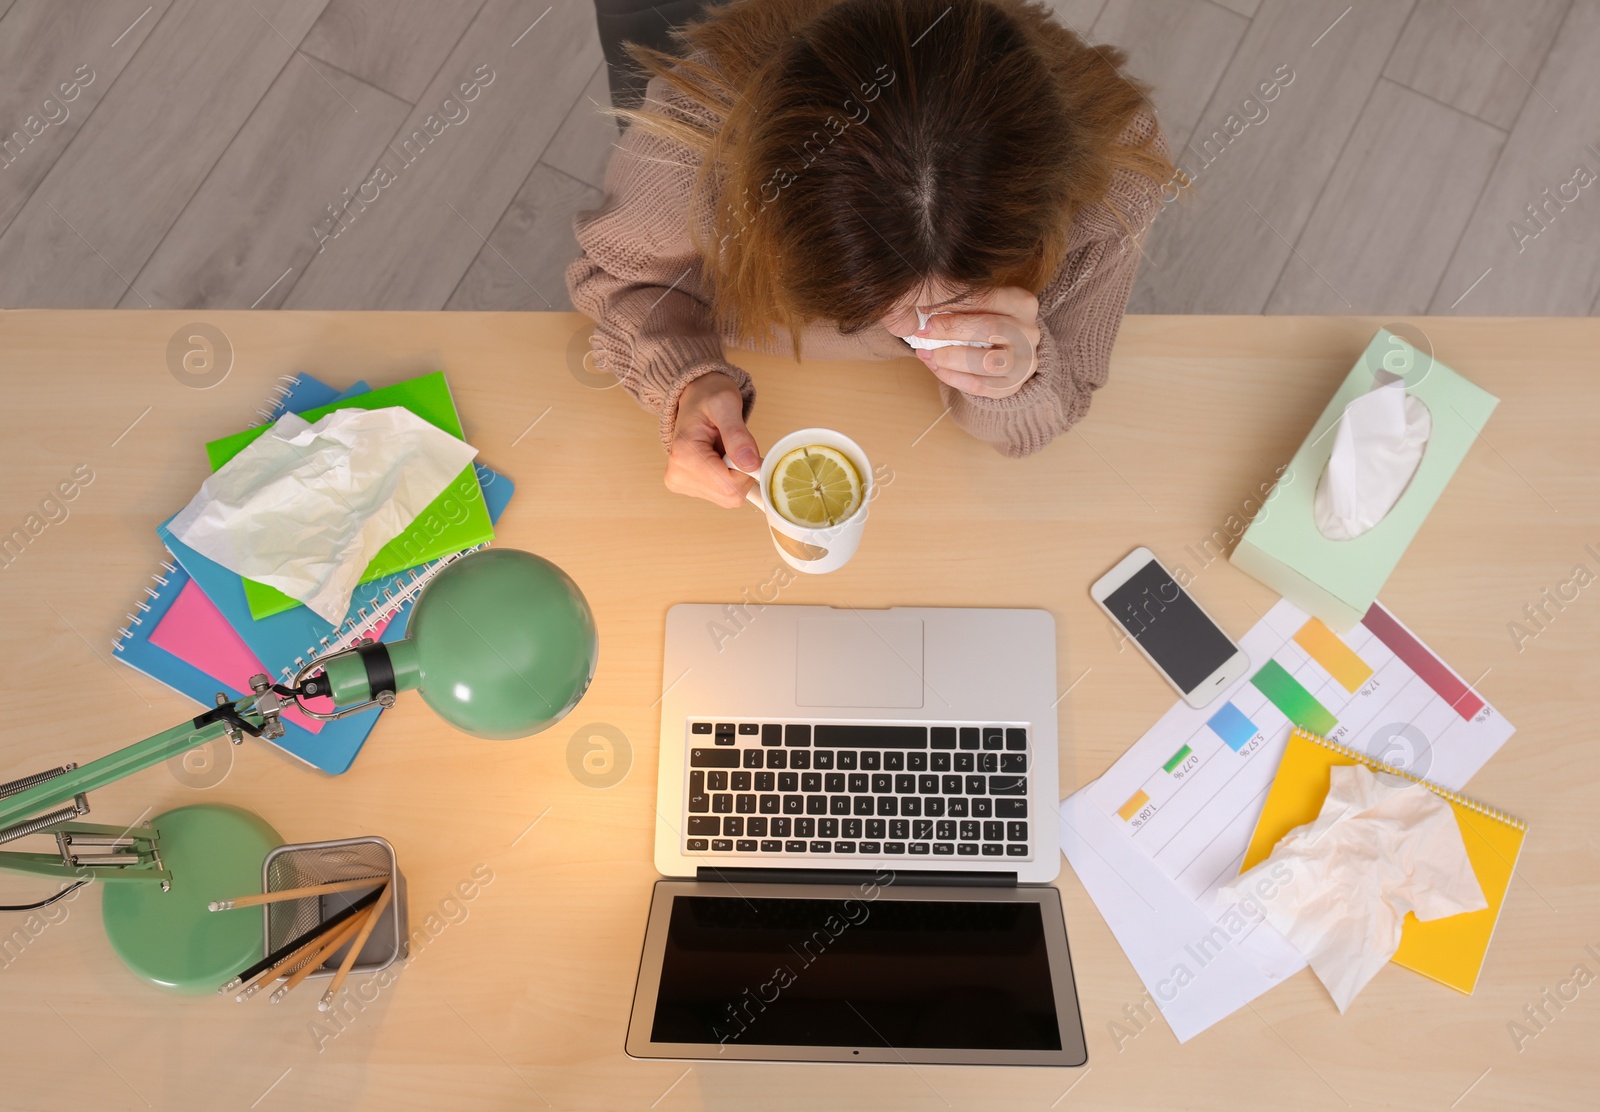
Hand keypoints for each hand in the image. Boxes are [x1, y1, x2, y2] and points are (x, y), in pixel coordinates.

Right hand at [665, 371, 761, 507]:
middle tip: (734, 447)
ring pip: (728, 497)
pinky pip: (722, 494)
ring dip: (735, 474)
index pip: (730, 486)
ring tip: (724, 449)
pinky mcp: (686, 486)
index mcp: (684, 456)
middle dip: (742, 473)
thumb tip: (750, 465)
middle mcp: (678, 475)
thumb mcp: (726, 404)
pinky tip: (718, 457)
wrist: (695, 396)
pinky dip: (728, 477)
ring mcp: (681, 483)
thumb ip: (738, 435)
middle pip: (730, 496)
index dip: (747, 470)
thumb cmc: (709, 396)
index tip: (745, 447)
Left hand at [910, 286, 1039, 399]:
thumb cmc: (988, 323)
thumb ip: (961, 303)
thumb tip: (925, 305)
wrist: (1009, 354)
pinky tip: (934, 366)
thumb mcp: (981, 306)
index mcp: (1023, 303)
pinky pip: (978, 385)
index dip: (954, 302)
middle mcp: (1030, 332)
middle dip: (950, 330)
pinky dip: (951, 376)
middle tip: (923, 331)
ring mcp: (1025, 362)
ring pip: (985, 361)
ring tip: (925, 352)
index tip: (926, 305)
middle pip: (989, 328)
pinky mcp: (1012, 386)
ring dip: (949, 357)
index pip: (987, 299)